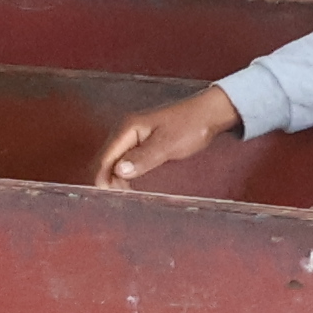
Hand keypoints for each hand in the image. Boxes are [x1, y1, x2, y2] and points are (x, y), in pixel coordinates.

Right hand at [92, 85, 243, 187]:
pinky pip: (124, 158)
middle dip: (107, 180)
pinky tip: (130, 182)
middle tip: (121, 199)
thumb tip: (119, 171)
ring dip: (114, 177)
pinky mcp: (140, 140)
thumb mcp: (168, 145)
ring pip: (113, 160)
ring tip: (125, 194)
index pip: (105, 158)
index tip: (110, 198)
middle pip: (105, 159)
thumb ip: (143, 158)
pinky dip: (124, 172)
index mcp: (127, 129)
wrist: (209, 112)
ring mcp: (132, 134)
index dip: (103, 179)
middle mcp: (124, 130)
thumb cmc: (191, 126)